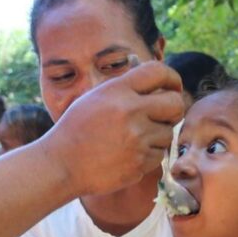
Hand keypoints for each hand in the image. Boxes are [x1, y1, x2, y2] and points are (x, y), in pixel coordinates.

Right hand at [47, 61, 183, 194]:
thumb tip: (156, 78)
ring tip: (132, 138)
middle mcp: (129, 111)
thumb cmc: (76, 128)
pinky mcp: (139, 162)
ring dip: (157, 136)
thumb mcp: (94, 98)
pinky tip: (126, 154)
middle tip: (164, 115)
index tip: (172, 86)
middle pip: (175, 103)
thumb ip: (125, 87)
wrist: (61, 164)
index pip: (158, 72)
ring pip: (168, 133)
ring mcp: (136, 138)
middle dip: (173, 109)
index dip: (171, 78)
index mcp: (117, 90)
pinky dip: (147, 155)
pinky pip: (158, 155)